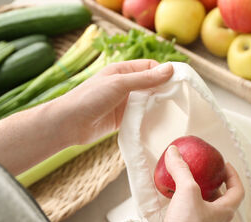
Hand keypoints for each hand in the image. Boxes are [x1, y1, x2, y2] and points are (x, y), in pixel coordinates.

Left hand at [56, 59, 173, 145]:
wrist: (69, 124)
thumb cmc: (90, 98)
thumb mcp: (120, 84)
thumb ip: (145, 78)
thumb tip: (171, 69)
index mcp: (123, 70)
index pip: (150, 67)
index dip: (165, 73)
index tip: (180, 84)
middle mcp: (125, 85)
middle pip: (151, 84)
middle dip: (164, 90)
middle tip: (181, 100)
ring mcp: (124, 102)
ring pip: (148, 101)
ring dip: (158, 106)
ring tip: (173, 112)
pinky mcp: (123, 118)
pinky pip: (141, 116)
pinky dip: (150, 118)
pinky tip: (160, 123)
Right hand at [160, 145, 244, 221]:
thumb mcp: (186, 191)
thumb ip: (181, 169)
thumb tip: (174, 151)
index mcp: (225, 211)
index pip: (238, 190)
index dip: (233, 176)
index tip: (225, 166)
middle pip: (224, 201)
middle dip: (217, 187)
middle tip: (207, 176)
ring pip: (210, 212)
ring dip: (203, 199)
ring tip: (190, 188)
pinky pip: (196, 220)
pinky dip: (190, 210)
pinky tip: (178, 205)